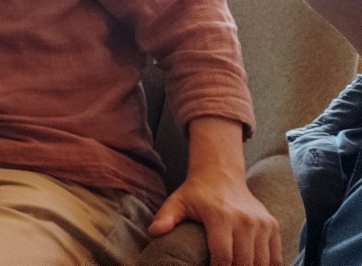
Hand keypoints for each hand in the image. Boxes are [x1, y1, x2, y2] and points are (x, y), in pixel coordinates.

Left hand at [148, 118, 281, 265]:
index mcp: (221, 216)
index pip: (223, 256)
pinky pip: (275, 258)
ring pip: (262, 263)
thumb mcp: (178, 201)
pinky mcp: (273, 226)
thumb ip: (166, 217)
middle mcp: (245, 220)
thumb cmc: (196, 193)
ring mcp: (262, 224)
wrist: (221, 174)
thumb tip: (154, 232)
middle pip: (244, 263)